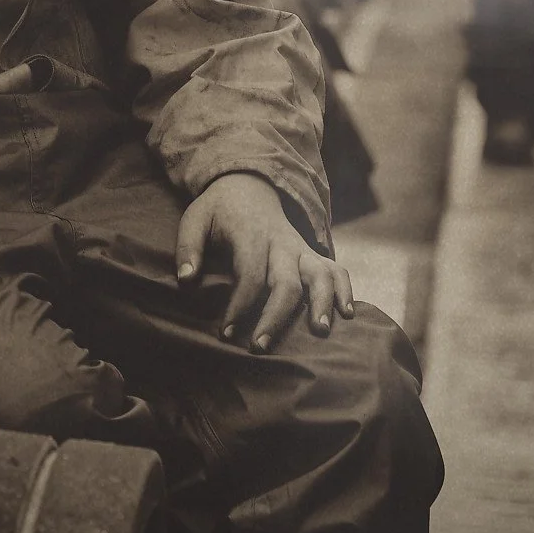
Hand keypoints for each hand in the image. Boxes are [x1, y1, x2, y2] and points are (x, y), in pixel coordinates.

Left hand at [176, 172, 355, 351]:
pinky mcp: (313, 254)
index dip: (239, 306)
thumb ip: (188, 249)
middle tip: (260, 348)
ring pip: (320, 275)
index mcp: (251, 235)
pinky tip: (348, 315)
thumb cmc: (218, 211)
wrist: (249, 184)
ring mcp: (302, 248)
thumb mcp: (194, 220)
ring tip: (320, 333)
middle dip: (276, 318)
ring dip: (322, 303)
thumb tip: (185, 281)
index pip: (250, 274)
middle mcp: (282, 243)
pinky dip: (346, 290)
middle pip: (286, 282)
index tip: (225, 333)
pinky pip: (337, 270)